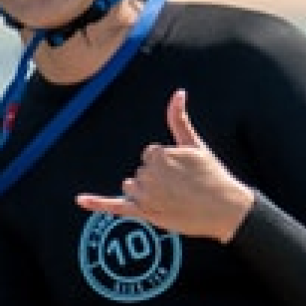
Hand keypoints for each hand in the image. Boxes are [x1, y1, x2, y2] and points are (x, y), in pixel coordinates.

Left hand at [75, 89, 254, 242]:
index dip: (166, 163)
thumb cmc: (211, 175)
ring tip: (173, 198)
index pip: (148, 155)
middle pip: (139, 171)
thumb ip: (179, 119)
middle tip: (183, 186)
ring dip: (146, 192)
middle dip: (157, 178)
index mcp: (157, 155)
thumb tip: (178, 92)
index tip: (184, 171)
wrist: (225, 208)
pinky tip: (79, 200)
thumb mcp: (195, 144)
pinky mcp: (144, 213)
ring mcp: (145, 195)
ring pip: (131, 187)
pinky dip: (96, 203)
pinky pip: (114, 206)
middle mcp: (148, 175)